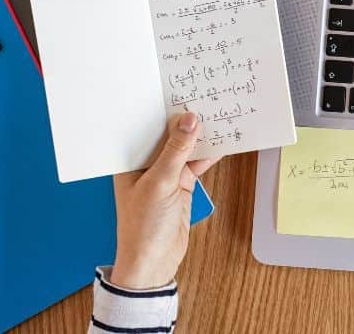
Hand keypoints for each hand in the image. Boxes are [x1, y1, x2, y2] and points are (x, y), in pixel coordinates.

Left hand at [110, 113, 219, 289]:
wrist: (153, 262)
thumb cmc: (143, 226)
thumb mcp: (160, 183)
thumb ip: (176, 151)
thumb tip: (189, 120)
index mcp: (130, 161)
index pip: (146, 129)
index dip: (162, 110)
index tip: (181, 91)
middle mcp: (146, 165)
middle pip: (168, 136)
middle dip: (185, 120)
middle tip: (205, 97)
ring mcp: (165, 175)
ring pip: (186, 149)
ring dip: (201, 136)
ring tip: (219, 113)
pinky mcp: (182, 185)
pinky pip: (197, 163)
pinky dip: (209, 154)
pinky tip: (223, 140)